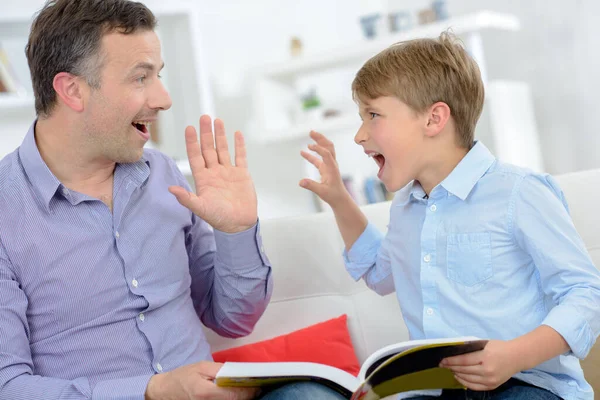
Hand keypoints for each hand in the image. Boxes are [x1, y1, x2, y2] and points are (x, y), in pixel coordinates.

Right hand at [145, 361, 259, 399]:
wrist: (164, 392)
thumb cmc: (182, 377)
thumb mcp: (200, 367)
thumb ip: (220, 369)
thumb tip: (238, 371)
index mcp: (205, 392)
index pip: (233, 394)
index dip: (248, 391)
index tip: (258, 385)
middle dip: (247, 396)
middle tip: (256, 388)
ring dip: (240, 399)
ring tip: (248, 392)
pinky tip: (236, 396)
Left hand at [169, 115, 257, 232]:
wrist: (239, 224)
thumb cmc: (219, 218)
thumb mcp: (201, 208)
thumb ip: (186, 198)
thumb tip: (171, 189)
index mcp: (203, 178)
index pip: (196, 156)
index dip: (192, 142)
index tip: (189, 128)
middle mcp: (214, 172)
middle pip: (209, 148)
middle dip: (206, 133)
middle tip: (204, 117)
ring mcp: (228, 172)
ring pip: (223, 149)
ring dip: (220, 135)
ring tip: (217, 120)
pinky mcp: (242, 174)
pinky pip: (240, 156)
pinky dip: (239, 145)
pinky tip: (237, 134)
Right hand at [299, 131, 348, 205]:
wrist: (339, 199)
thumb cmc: (333, 196)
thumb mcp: (321, 192)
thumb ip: (311, 186)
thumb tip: (300, 182)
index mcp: (332, 168)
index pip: (326, 154)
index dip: (318, 149)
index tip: (309, 147)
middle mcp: (332, 164)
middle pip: (328, 146)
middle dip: (320, 138)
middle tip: (311, 132)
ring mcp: (329, 166)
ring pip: (325, 150)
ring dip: (318, 142)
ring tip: (310, 135)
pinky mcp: (325, 169)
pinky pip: (318, 159)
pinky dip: (311, 154)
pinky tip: (302, 152)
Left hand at [439, 340, 522, 390]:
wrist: (517, 357)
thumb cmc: (499, 347)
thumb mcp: (484, 344)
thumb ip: (471, 348)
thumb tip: (454, 352)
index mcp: (485, 356)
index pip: (463, 360)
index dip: (451, 361)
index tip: (442, 360)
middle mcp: (487, 370)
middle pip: (464, 370)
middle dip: (451, 367)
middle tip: (443, 364)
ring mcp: (490, 379)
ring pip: (467, 379)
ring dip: (456, 374)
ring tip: (450, 369)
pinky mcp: (492, 385)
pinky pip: (474, 386)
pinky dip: (464, 382)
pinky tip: (459, 377)